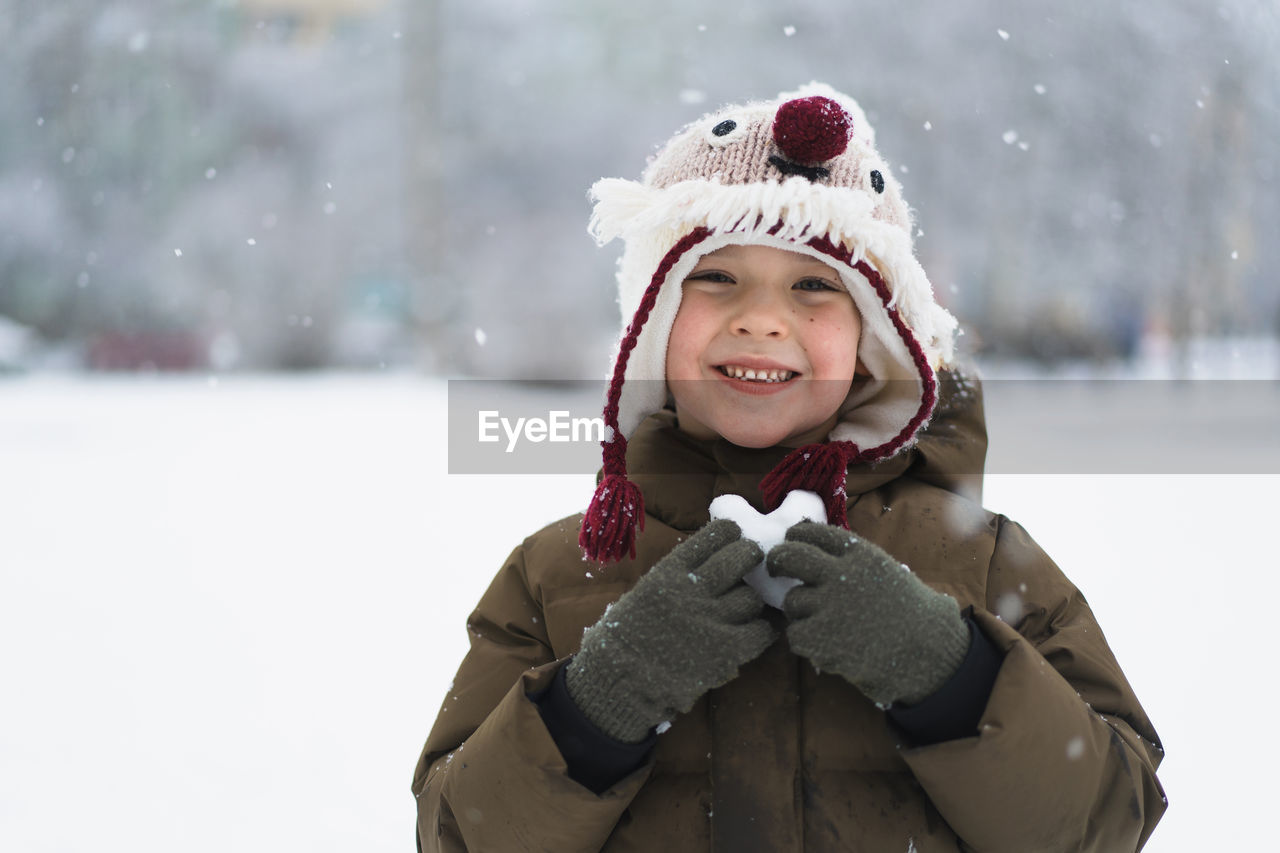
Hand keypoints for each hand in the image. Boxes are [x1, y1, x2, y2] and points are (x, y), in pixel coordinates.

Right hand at [566, 519, 776, 741]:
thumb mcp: (646, 592)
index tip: (735, 536)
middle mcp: (693, 590)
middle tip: (751, 564)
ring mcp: (710, 619)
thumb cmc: (628, 636)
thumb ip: (677, 576)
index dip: (730, 533)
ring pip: (752, 597)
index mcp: (670, 571)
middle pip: (742, 557)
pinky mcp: (725, 650)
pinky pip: (761, 631)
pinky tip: (758, 631)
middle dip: (750, 557)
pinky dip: (764, 630)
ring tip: (745, 608)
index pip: (714, 536)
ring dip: (752, 601)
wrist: (620, 680)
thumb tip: (712, 558)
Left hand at [766, 521, 969, 706]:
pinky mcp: (822, 637)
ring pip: (792, 601)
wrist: (929, 653)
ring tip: (827, 624)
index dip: (797, 536)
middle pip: (790, 556)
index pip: (813, 532)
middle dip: (778, 560)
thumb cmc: (909, 614)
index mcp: (859, 554)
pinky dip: (805, 641)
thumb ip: (852, 561)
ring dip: (801, 613)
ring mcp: (829, 605)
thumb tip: (812, 545)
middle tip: (777, 569)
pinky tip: (825, 645)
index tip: (792, 540)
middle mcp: (841, 574)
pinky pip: (794, 634)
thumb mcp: (885, 572)